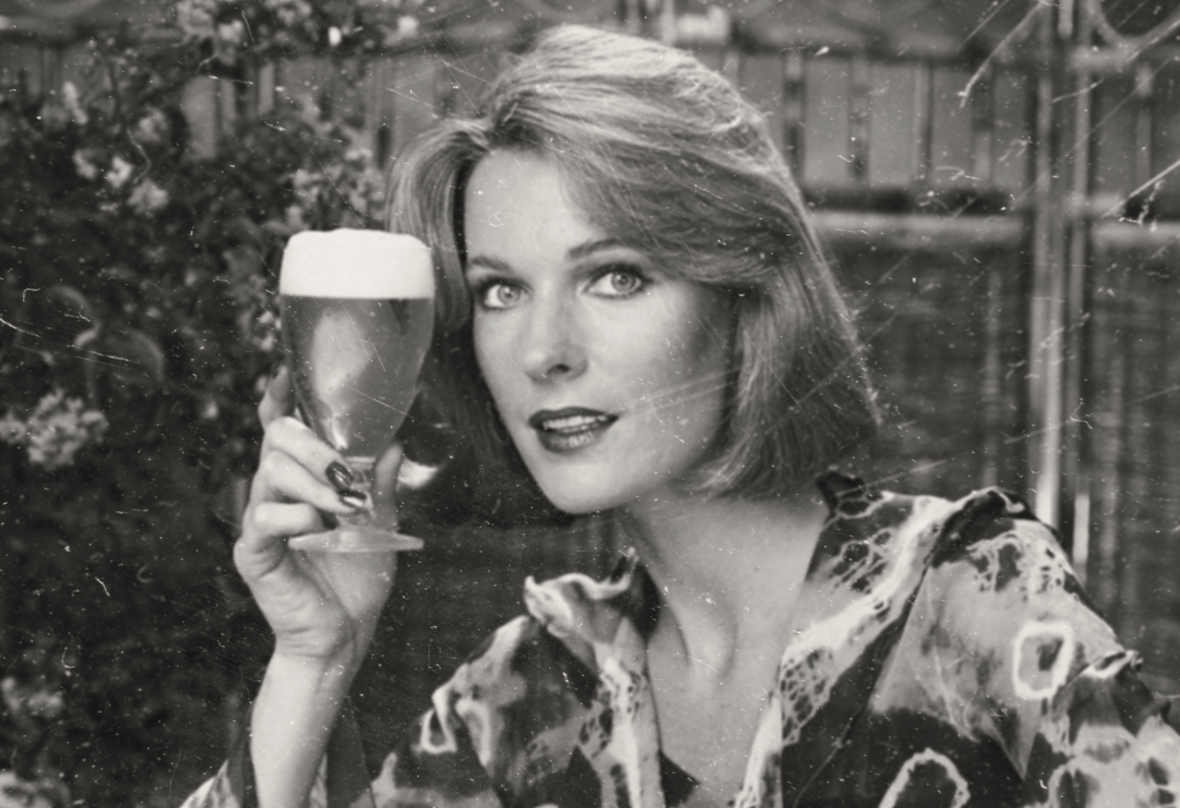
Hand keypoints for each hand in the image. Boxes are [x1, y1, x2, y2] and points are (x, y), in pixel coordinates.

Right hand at [234, 365, 399, 671]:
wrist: (346, 632)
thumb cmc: (358, 574)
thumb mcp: (380, 520)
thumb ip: (382, 482)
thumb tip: (394, 442)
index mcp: (302, 478)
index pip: (281, 426)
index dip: (281, 396)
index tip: (289, 370)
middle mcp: (276, 491)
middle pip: (276, 437)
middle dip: (315, 443)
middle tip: (347, 470)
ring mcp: (260, 520)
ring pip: (270, 470)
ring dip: (316, 481)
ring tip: (346, 505)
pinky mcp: (253, 552)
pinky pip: (263, 517)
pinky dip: (297, 517)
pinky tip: (320, 531)